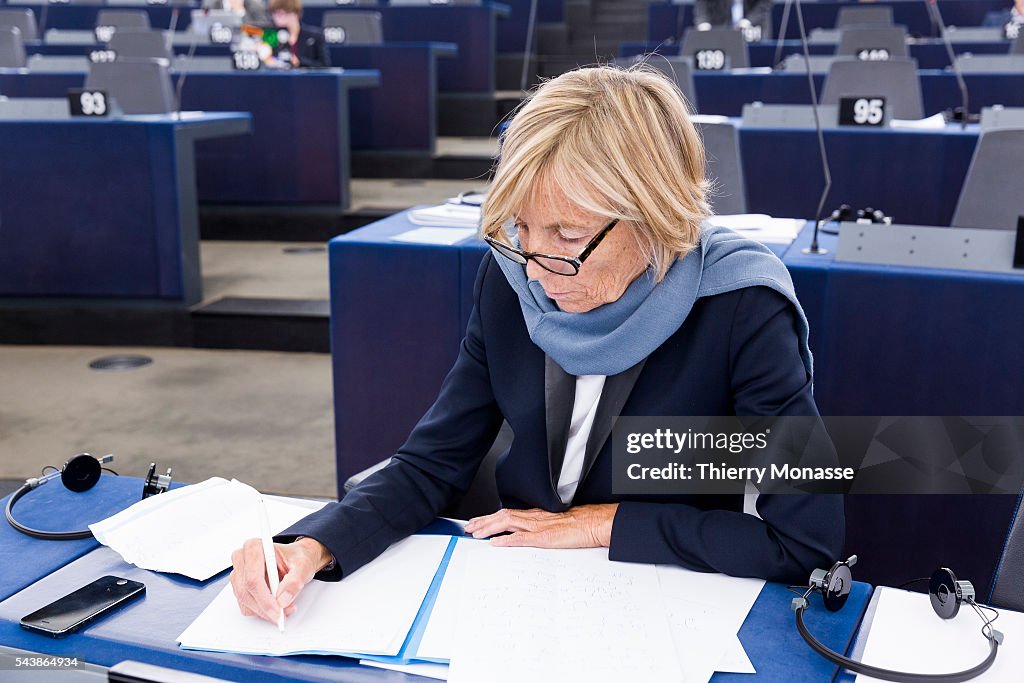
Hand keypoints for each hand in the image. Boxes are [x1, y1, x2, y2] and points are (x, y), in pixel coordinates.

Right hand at [229, 537, 331, 623]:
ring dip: (264, 610)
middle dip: (265, 607)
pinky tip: (275, 606)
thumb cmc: (296, 558)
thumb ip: (295, 581)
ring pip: (245, 601)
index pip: (253, 577)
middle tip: (282, 615)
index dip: (264, 597)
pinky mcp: (240, 587)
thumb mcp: (303, 566)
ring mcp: (239, 574)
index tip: (277, 609)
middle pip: (246, 591)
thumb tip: (283, 599)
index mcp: (254, 547)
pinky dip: (261, 611)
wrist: (295, 560)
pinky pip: (246, 606)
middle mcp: (242, 559)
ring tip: (284, 608)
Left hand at [464, 504, 618, 548]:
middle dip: (483, 522)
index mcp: (537, 515)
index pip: (508, 513)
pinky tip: (496, 543)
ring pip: (508, 523)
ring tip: (475, 533)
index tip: (477, 522)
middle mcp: (535, 517)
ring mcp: (539, 527)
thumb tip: (527, 534)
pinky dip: (507, 540)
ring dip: (489, 528)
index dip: (490, 518)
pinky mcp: (546, 538)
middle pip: (503, 516)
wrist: (596, 522)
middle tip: (468, 528)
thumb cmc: (581, 524)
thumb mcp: (557, 523)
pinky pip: (522, 538)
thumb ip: (541, 527)